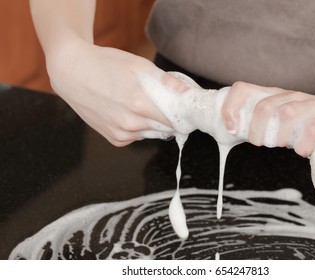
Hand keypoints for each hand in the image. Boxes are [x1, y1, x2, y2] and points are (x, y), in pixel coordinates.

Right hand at [46, 40, 187, 145]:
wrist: (71, 73)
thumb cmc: (104, 64)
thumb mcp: (137, 65)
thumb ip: (165, 81)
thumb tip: (188, 93)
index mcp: (138, 104)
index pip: (174, 119)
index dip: (182, 113)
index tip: (184, 107)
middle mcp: (130, 124)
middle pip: (165, 129)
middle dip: (170, 118)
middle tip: (164, 103)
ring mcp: (120, 134)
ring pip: (152, 134)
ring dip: (154, 123)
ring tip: (143, 104)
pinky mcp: (113, 139)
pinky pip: (137, 137)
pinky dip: (139, 128)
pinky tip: (130, 112)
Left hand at [222, 81, 314, 156]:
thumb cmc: (312, 119)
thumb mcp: (283, 117)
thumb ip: (263, 122)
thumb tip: (235, 134)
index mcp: (274, 95)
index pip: (243, 89)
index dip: (231, 107)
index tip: (230, 127)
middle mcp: (290, 97)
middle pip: (264, 106)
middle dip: (255, 129)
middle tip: (259, 143)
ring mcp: (311, 106)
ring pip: (287, 113)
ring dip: (278, 135)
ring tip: (281, 145)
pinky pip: (314, 128)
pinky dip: (304, 143)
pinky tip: (302, 151)